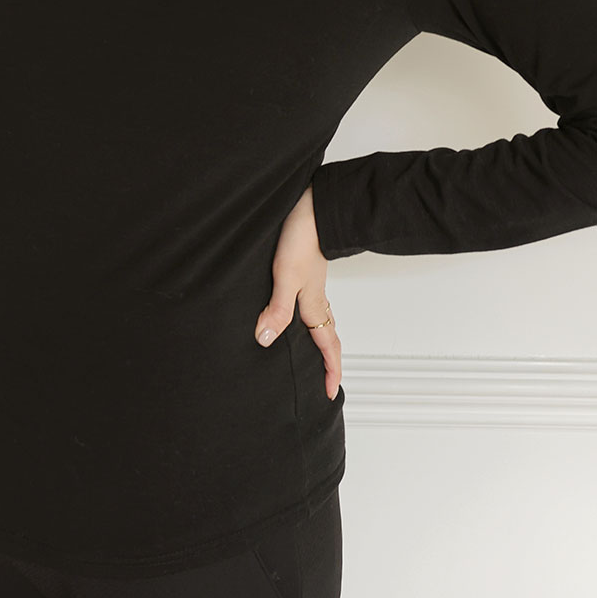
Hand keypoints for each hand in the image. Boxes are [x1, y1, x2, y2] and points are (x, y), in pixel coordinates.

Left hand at [255, 183, 341, 400]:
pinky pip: (313, 303)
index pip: (326, 344)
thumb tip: (266, 340)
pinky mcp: (306, 270)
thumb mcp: (285, 275)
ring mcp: (312, 284)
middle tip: (328, 380)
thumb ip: (277, 309)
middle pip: (328, 335)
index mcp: (313, 303)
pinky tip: (298, 313)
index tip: (329, 393)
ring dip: (322, 339)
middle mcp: (316, 297)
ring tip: (317, 354)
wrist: (312, 205)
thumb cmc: (301, 237)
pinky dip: (311, 318)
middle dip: (330, 360)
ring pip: (322, 319)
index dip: (329, 370)